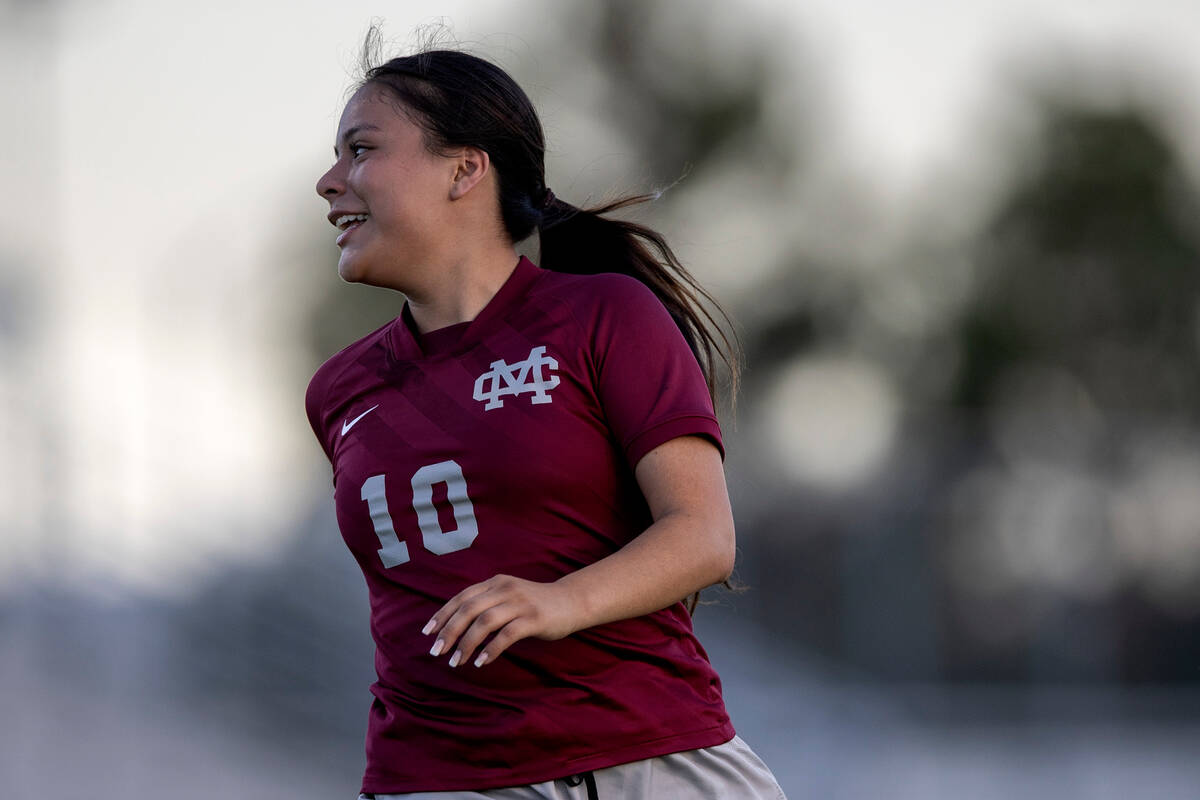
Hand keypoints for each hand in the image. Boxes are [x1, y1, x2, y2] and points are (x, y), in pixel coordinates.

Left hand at [422, 574, 580, 667]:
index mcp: (495, 583)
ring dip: (466, 644)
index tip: (427, 633)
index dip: (442, 614)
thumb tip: (455, 626)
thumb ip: (486, 604)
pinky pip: (507, 635)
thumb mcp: (508, 597)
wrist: (571, 602)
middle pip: (469, 609)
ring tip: (456, 662)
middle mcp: (505, 589)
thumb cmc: (535, 604)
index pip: (462, 597)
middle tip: (436, 652)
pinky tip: (481, 662)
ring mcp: (520, 603)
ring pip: (485, 622)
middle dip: (449, 631)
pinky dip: (490, 649)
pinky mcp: (534, 619)